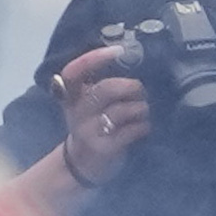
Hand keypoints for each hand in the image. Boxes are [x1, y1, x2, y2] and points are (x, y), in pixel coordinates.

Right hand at [42, 46, 154, 192]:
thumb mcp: (86, 105)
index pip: (73, 72)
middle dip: (131, 87)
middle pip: (106, 89)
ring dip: (142, 109)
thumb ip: (100, 85)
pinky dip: (144, 127)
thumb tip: (131, 60)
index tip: (118, 51)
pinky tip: (142, 129)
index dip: (94, 58)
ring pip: (123, 110)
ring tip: (143, 113)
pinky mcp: (104, 147)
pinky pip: (133, 130)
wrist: (82, 164)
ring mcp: (89, 131)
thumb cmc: (92, 126)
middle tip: (141, 91)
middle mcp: (76, 112)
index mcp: (71, 97)